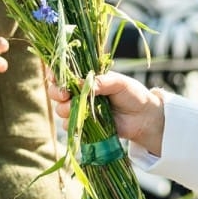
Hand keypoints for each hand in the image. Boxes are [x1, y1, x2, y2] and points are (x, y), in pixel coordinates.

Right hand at [47, 71, 165, 156]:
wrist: (143, 118)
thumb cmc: (133, 94)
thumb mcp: (119, 83)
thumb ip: (101, 82)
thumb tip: (81, 84)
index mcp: (87, 77)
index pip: (65, 72)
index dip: (55, 73)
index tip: (54, 76)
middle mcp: (80, 92)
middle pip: (56, 90)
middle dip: (56, 92)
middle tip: (64, 94)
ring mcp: (81, 108)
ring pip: (60, 108)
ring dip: (64, 108)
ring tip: (76, 108)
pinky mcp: (84, 125)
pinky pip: (69, 125)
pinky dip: (72, 123)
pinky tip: (82, 121)